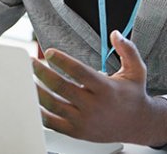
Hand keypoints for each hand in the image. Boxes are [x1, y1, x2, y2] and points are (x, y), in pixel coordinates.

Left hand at [31, 30, 166, 145]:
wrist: (138, 125)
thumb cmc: (134, 96)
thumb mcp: (136, 70)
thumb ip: (127, 50)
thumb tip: (115, 33)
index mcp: (106, 89)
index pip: (78, 71)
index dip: (61, 60)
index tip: (49, 52)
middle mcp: (94, 106)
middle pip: (60, 87)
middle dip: (42, 72)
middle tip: (32, 62)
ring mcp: (84, 121)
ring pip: (52, 105)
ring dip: (37, 90)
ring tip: (28, 79)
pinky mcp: (77, 132)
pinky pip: (52, 123)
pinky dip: (39, 112)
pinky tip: (34, 100)